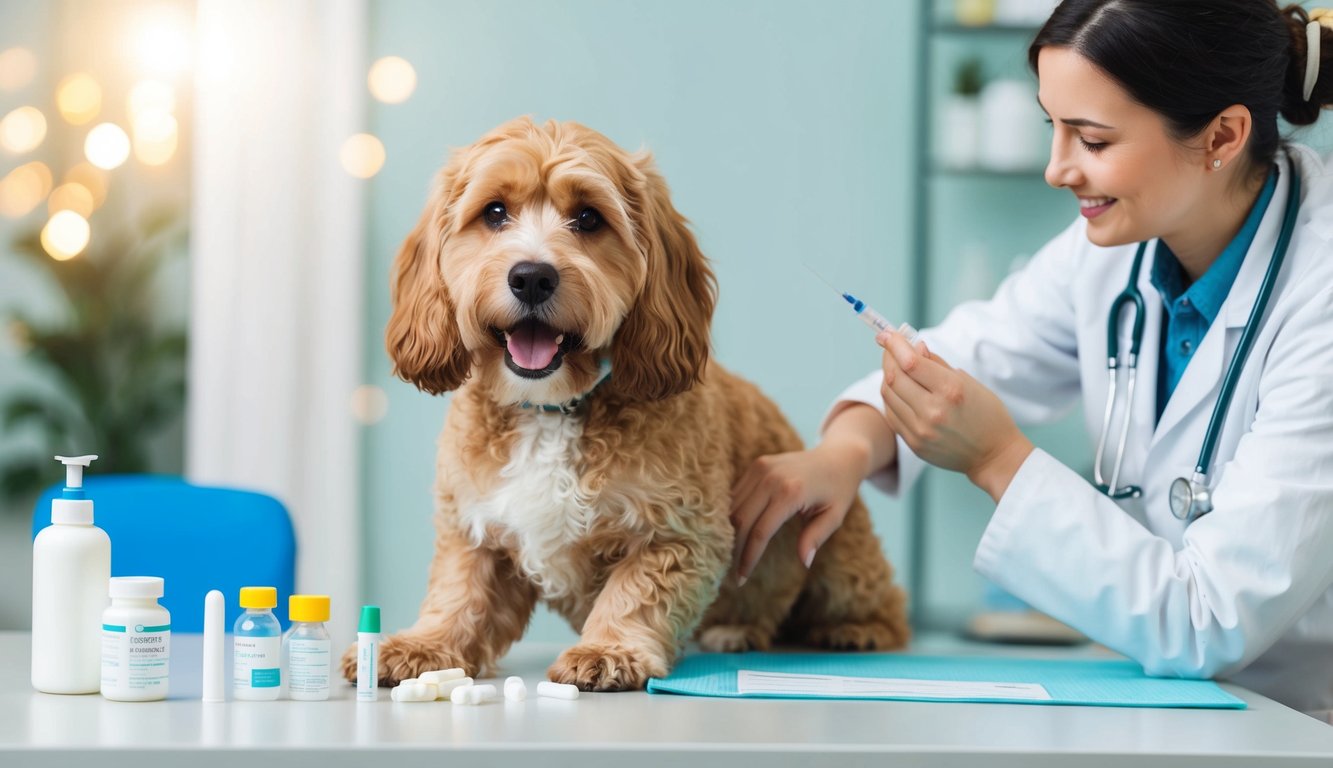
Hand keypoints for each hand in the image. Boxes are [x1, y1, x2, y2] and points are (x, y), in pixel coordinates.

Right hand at [729, 437, 869, 583]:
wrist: (838, 458)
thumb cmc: (838, 491)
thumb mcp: (834, 517)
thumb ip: (815, 538)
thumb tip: (804, 562)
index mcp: (791, 492)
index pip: (760, 532)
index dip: (748, 558)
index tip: (742, 579)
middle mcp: (771, 478)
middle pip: (741, 520)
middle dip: (734, 549)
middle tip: (732, 572)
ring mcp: (761, 468)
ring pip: (733, 507)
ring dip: (729, 533)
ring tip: (731, 555)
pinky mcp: (757, 465)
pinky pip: (736, 494)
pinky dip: (733, 515)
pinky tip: (735, 534)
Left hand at [876, 331, 1032, 499]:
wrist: (993, 455)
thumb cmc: (986, 413)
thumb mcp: (968, 381)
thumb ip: (937, 363)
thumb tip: (913, 346)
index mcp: (951, 390)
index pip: (910, 362)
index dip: (894, 344)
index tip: (886, 333)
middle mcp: (933, 411)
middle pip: (894, 377)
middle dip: (888, 357)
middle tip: (888, 346)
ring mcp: (921, 430)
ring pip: (888, 395)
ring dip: (887, 375)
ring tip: (895, 366)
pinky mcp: (914, 443)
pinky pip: (891, 413)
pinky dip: (891, 396)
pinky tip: (899, 388)